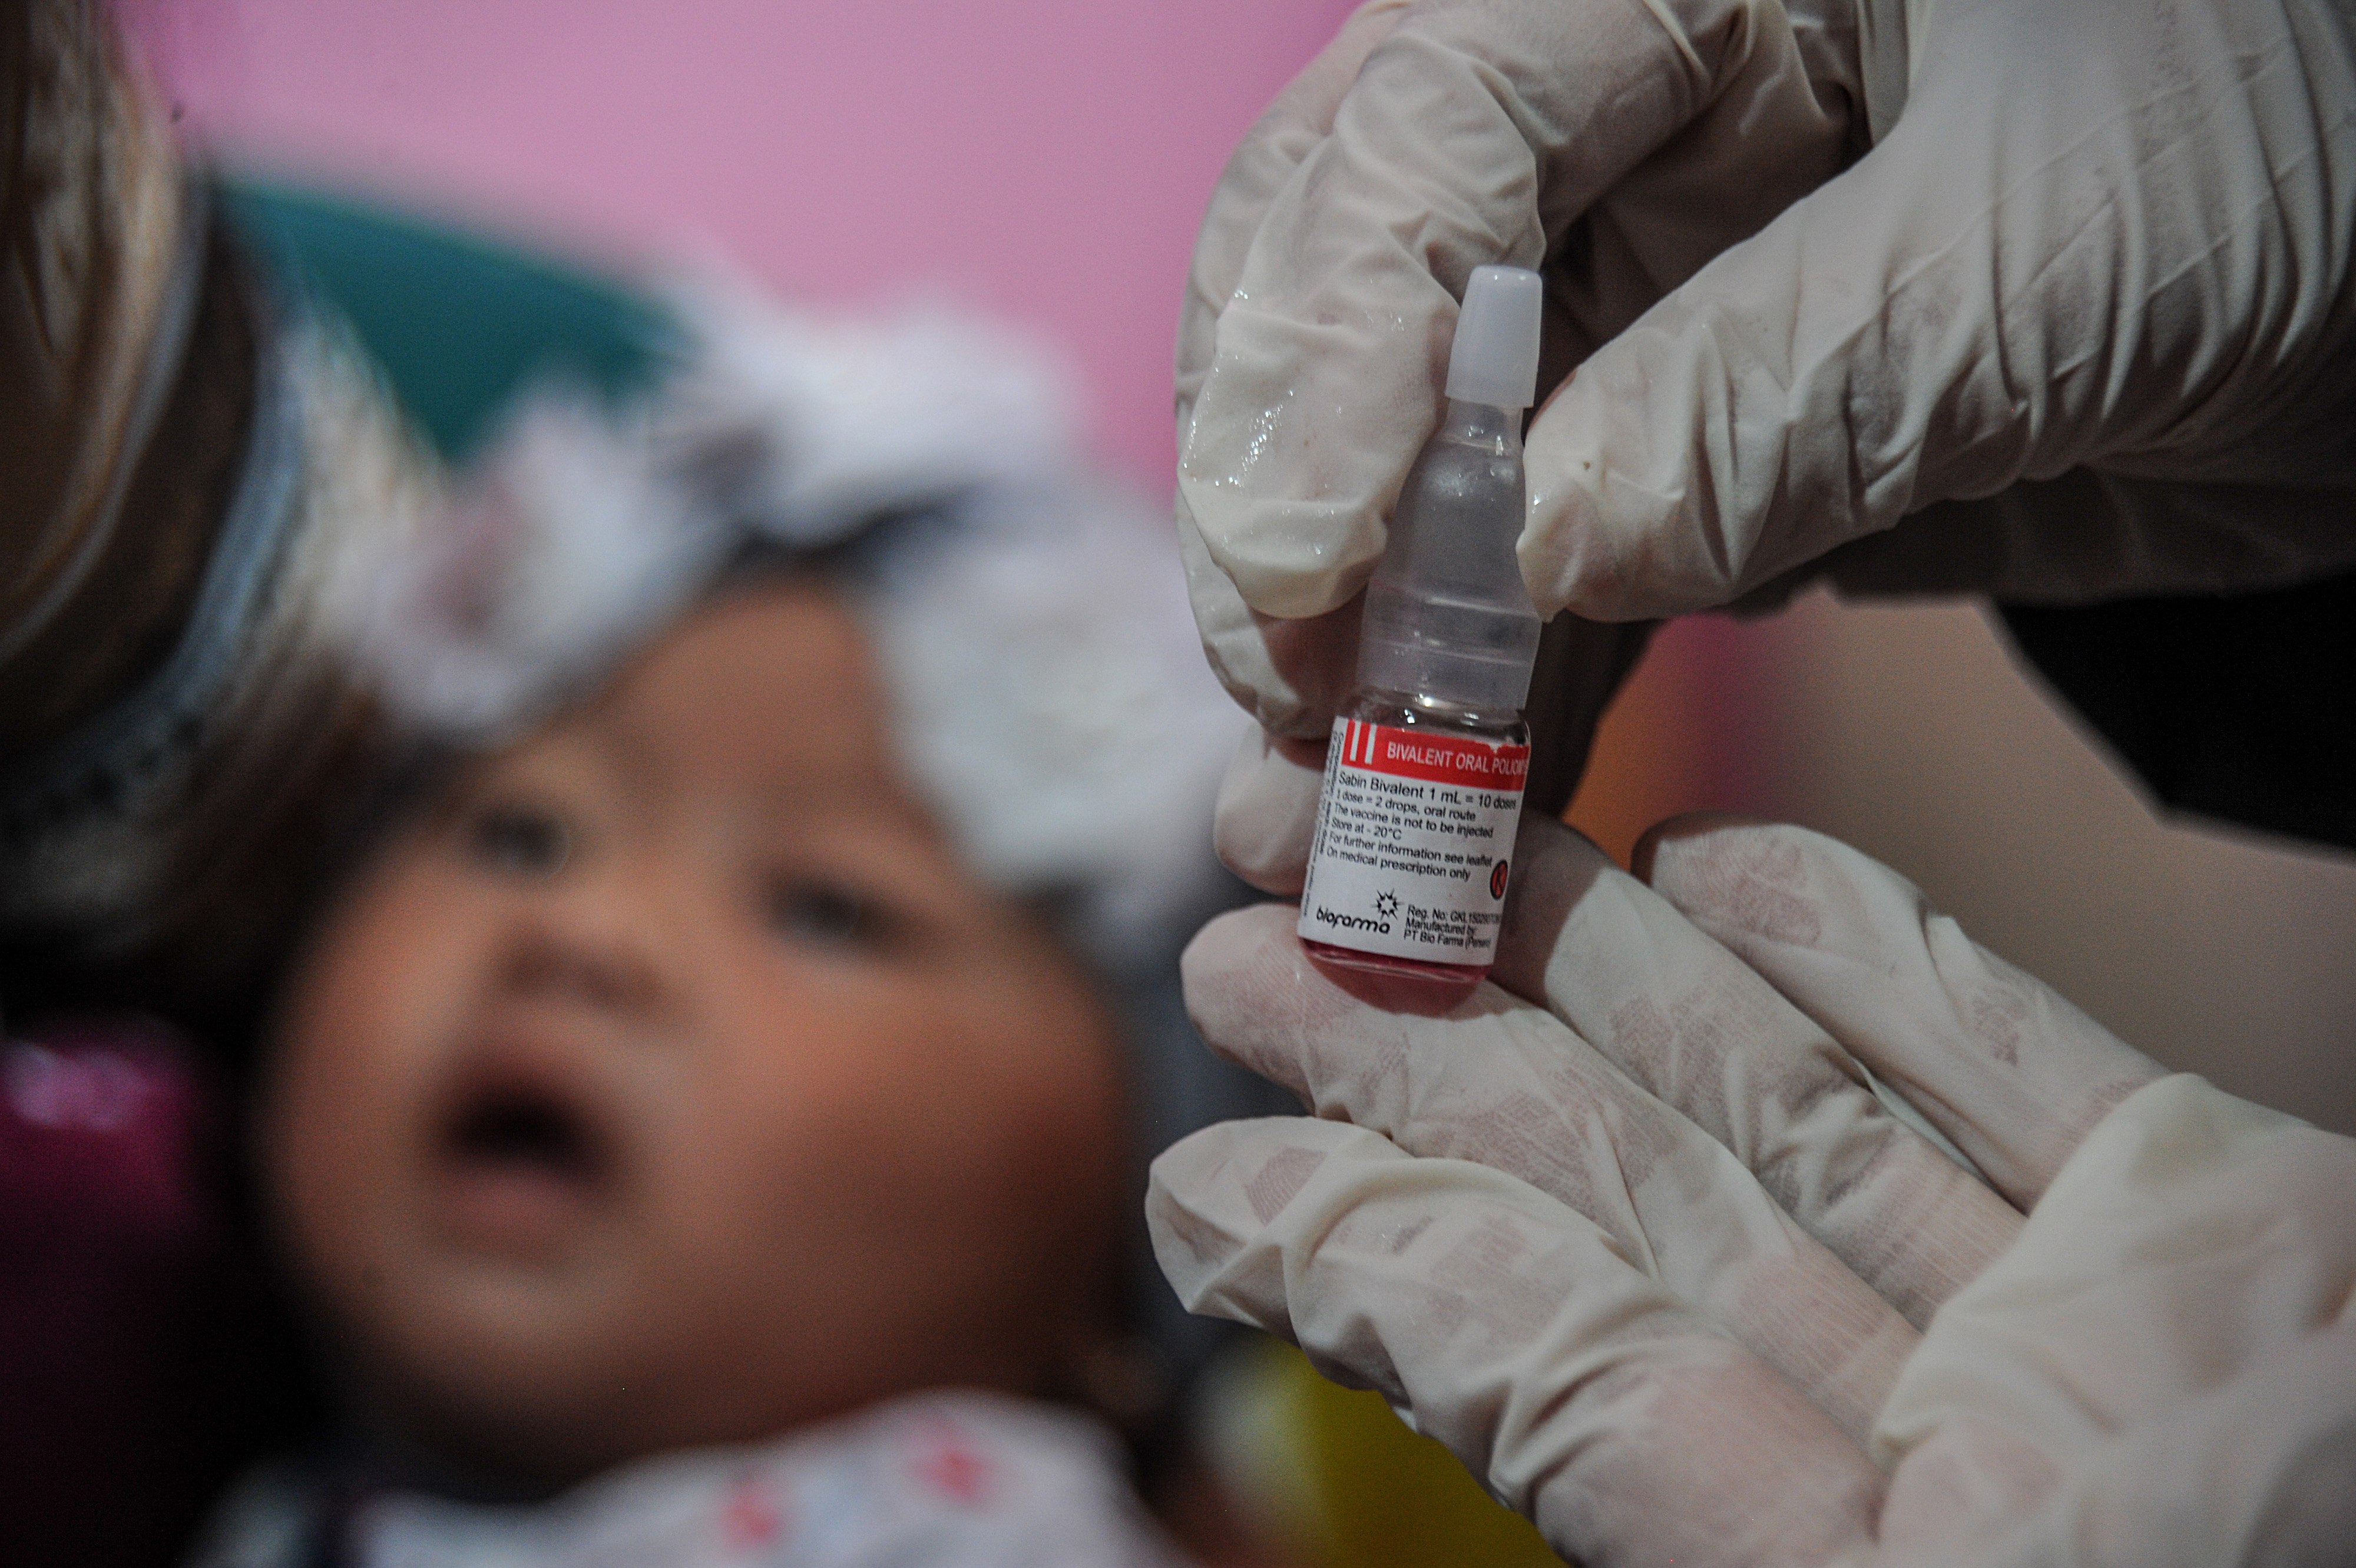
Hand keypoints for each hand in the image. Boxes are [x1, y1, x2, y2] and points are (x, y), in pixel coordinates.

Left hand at [1149, 815, 2355, 1564]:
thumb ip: (1567, 1414)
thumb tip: (1223, 1235)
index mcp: (1799, 1542)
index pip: (1535, 1346)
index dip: (1362, 1219)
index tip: (1209, 1138)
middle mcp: (1897, 1411)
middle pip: (1624, 1180)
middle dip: (1428, 1029)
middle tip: (1248, 888)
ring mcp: (2050, 1298)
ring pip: (1780, 1084)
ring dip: (1597, 945)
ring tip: (1410, 832)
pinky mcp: (2204, 1210)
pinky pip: (2008, 1052)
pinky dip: (1874, 943)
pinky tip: (1717, 849)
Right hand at [1180, 0, 2355, 883]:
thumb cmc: (2306, 149)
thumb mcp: (2055, 253)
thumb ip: (1780, 390)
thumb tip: (1534, 548)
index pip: (1419, 132)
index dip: (1329, 350)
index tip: (1299, 570)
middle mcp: (1628, 124)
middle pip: (1353, 286)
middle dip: (1301, 493)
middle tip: (1285, 691)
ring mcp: (1652, 295)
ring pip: (1431, 458)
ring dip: (1380, 635)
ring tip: (1344, 796)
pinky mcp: (1706, 447)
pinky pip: (1555, 573)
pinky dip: (1507, 689)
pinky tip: (1470, 797)